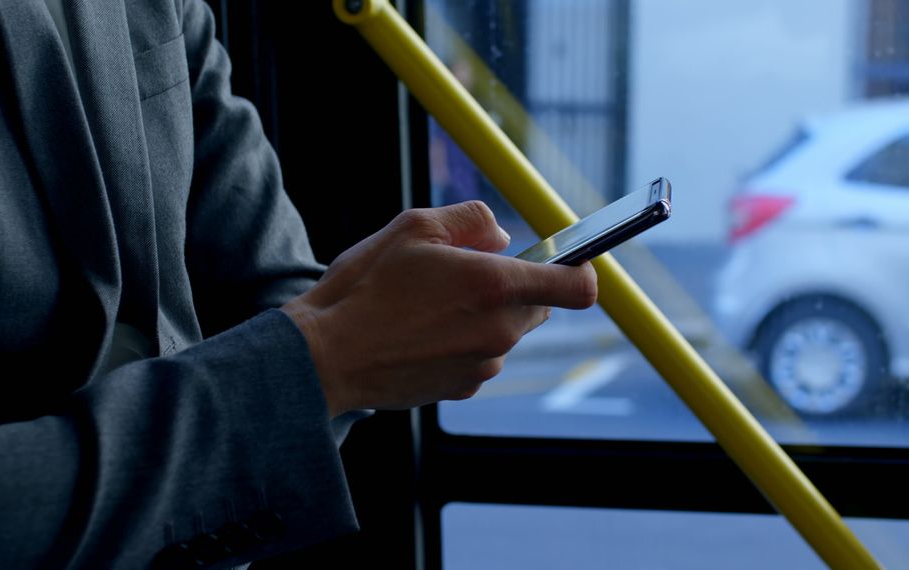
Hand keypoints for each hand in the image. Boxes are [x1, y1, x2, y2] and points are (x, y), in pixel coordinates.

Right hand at [281, 201, 597, 416]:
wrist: (326, 357)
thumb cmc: (365, 289)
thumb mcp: (414, 227)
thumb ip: (472, 221)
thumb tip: (502, 236)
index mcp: (494, 285)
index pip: (576, 286)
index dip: (581, 269)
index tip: (570, 260)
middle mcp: (498, 330)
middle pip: (537, 305)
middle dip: (512, 286)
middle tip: (461, 274)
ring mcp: (482, 365)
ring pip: (505, 331)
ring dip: (482, 315)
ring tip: (427, 306)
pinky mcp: (463, 388)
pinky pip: (479, 356)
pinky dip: (462, 342)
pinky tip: (420, 333)